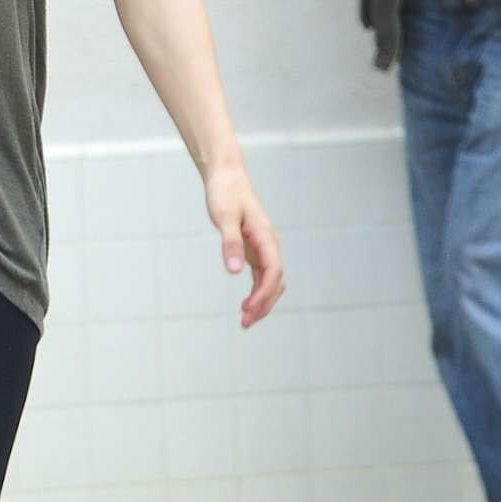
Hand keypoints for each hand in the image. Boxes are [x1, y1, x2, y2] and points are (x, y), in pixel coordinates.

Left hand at [204, 165, 285, 329]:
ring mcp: (263, 248)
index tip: (248, 310)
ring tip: (246, 320)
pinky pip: (261, 276)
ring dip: (262, 302)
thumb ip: (230, 243)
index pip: (273, 273)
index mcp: (266, 238)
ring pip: (270, 282)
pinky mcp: (254, 249)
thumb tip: (233, 271)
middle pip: (275, 282)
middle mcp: (269, 245)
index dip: (263, 294)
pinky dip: (256, 292)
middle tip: (245, 323)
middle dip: (264, 304)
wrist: (227, 178)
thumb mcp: (224, 217)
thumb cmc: (225, 194)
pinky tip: (247, 304)